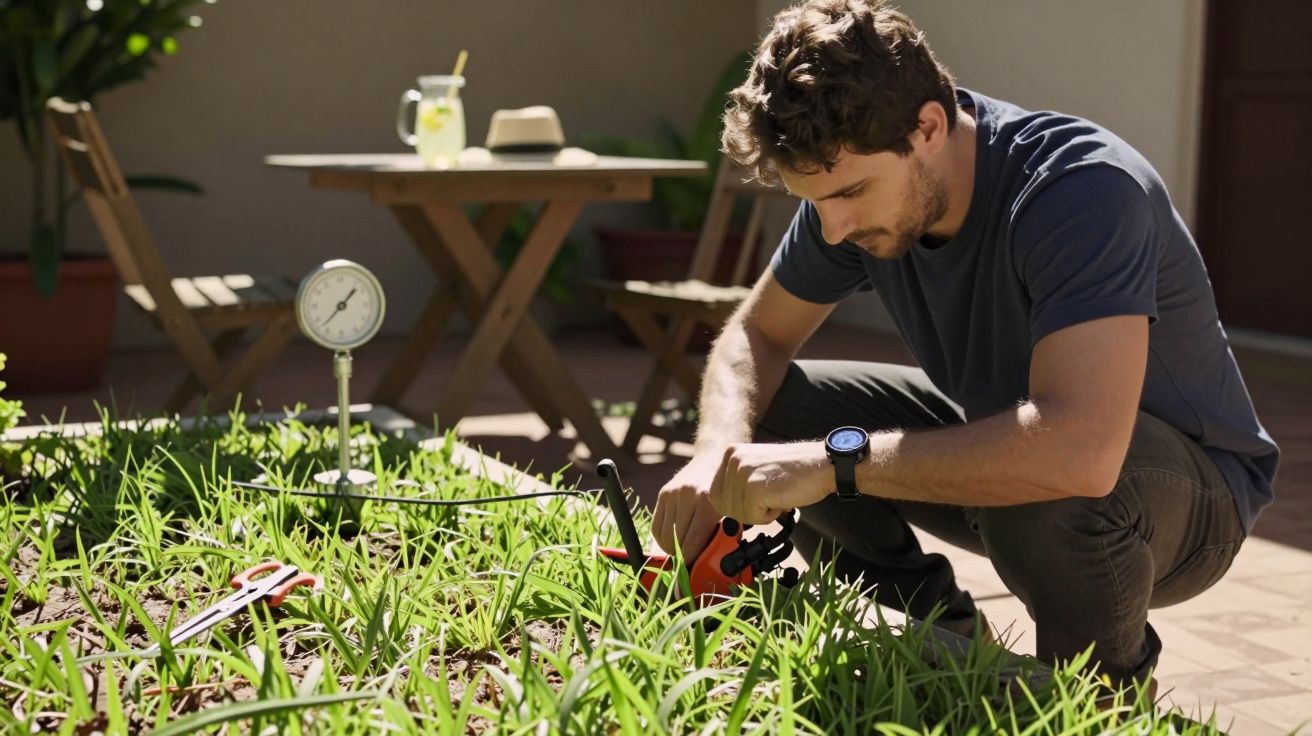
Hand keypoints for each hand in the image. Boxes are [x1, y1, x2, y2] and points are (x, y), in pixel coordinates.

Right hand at [652, 453, 725, 560]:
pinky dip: (662, 538)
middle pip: (676, 541)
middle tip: (687, 562)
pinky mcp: (663, 493)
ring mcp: (673, 494)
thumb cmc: (725, 491)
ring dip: (671, 549)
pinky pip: (656, 525)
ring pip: (664, 536)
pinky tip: (672, 540)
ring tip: (680, 551)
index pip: (691, 543)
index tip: (690, 570)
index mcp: (707, 504)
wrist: (713, 458)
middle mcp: (687, 497)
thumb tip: (707, 563)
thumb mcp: (728, 512)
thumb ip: (718, 535)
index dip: (690, 561)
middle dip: (681, 557)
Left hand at [709, 441, 830, 523]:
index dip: (736, 505)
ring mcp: (742, 472)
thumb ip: (737, 482)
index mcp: (731, 453)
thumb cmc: (794, 472)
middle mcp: (733, 459)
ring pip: (738, 514)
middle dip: (747, 510)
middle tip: (770, 497)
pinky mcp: (754, 488)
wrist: (822, 465)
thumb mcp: (756, 468)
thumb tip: (722, 508)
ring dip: (760, 513)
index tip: (757, 498)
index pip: (715, 493)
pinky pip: (753, 518)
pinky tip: (782, 500)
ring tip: (777, 495)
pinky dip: (769, 517)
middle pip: (724, 506)